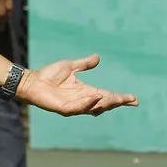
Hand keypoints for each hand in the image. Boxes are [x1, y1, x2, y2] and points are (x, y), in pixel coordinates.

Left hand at [17, 54, 138, 116]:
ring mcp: (74, 106)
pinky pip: (80, 107)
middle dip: (117, 102)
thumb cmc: (49, 75)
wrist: (32, 81)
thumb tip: (98, 58)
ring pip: (95, 108)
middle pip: (104, 103)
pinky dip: (89, 103)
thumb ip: (84, 64)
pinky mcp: (65, 108)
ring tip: (116, 98)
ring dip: (106, 103)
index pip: (106, 95)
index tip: (133, 99)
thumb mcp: (70, 66)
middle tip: (130, 100)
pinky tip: (97, 96)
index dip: (119, 98)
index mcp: (85, 91)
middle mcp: (82, 100)